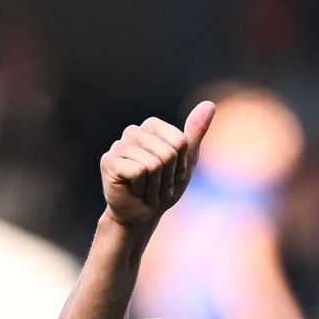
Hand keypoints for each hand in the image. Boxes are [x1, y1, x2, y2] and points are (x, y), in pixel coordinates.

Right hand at [100, 101, 216, 228]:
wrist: (142, 215)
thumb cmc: (164, 187)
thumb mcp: (186, 161)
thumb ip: (195, 133)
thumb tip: (209, 104)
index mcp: (152, 126)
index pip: (180, 142)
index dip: (180, 165)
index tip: (171, 174)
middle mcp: (133, 131)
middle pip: (169, 153)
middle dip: (169, 178)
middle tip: (158, 185)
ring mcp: (119, 145)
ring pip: (154, 164)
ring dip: (156, 186)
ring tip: (147, 189)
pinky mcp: (108, 161)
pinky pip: (139, 172)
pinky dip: (143, 188)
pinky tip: (134, 191)